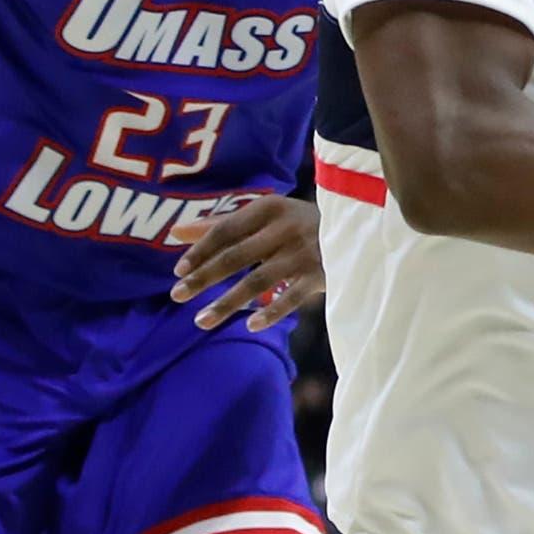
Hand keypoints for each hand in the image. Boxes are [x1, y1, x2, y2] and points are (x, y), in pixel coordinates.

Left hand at [168, 194, 322, 332]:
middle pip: (236, 256)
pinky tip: (249, 325)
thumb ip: (221, 224)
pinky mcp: (321, 275)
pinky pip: (291, 298)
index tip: (177, 272)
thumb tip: (174, 232)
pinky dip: (271, 312)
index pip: (225, 230)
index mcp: (268, 208)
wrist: (358, 229)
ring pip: (258, 281)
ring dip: (227, 302)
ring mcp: (304, 252)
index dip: (200, 250)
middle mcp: (285, 227)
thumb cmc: (297, 224)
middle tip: (176, 295)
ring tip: (200, 320)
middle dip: (204, 277)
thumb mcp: (263, 217)